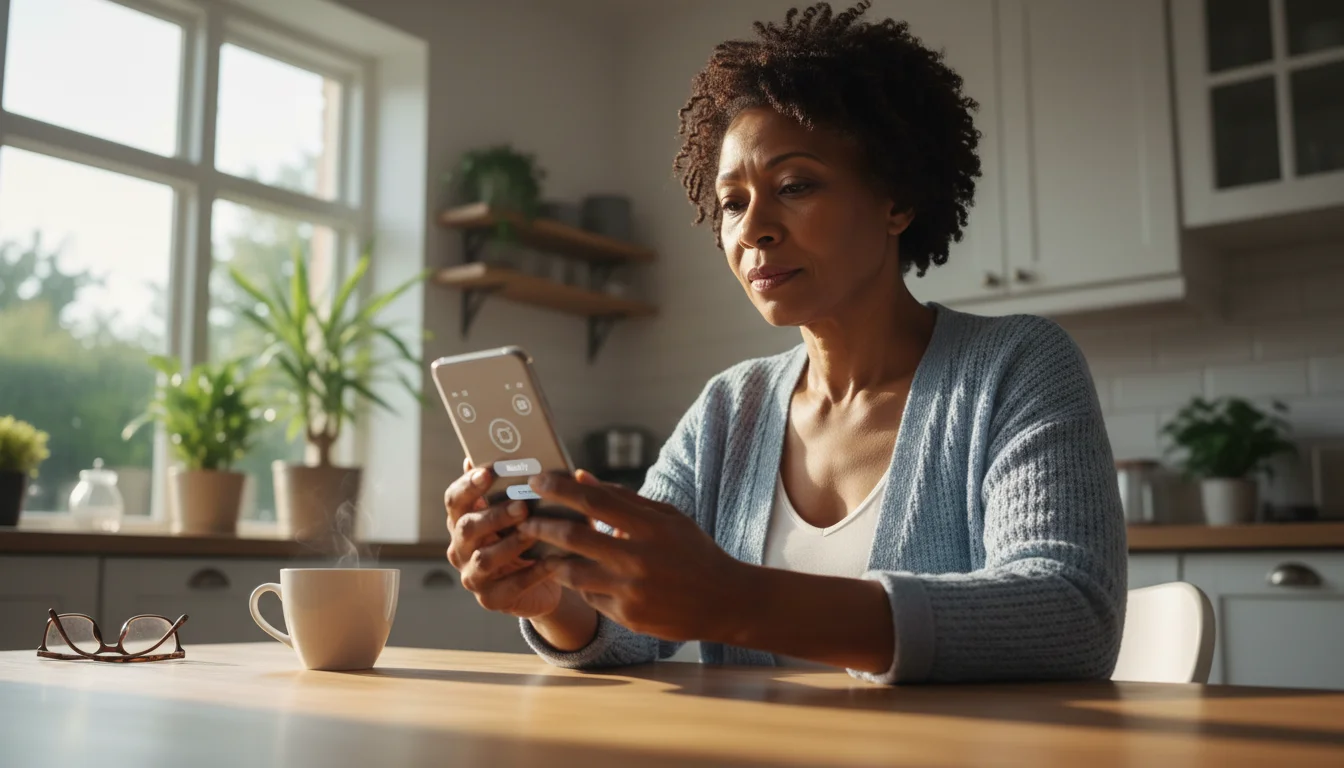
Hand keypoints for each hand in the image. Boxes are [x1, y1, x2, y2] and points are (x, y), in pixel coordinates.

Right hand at [444, 458, 560, 618]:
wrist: (542, 582)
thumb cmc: (527, 536)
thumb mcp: (520, 511)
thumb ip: (511, 486)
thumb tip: (514, 452)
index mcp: (463, 520)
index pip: (454, 500)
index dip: (468, 485)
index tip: (488, 471)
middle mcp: (460, 548)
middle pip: (466, 528)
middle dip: (494, 515)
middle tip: (521, 506)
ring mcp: (472, 576)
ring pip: (484, 559)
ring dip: (510, 544)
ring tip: (533, 533)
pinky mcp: (491, 600)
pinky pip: (511, 586)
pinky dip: (532, 573)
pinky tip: (552, 562)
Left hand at [520, 470, 743, 641]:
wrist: (724, 601)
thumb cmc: (693, 552)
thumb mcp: (667, 517)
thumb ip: (623, 498)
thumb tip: (580, 477)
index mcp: (651, 526)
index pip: (594, 500)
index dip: (560, 489)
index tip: (537, 481)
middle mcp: (639, 558)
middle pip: (574, 536)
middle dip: (541, 524)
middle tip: (524, 517)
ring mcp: (631, 591)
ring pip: (572, 572)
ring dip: (551, 558)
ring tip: (540, 547)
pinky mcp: (627, 617)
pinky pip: (589, 597)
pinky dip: (579, 583)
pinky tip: (575, 574)